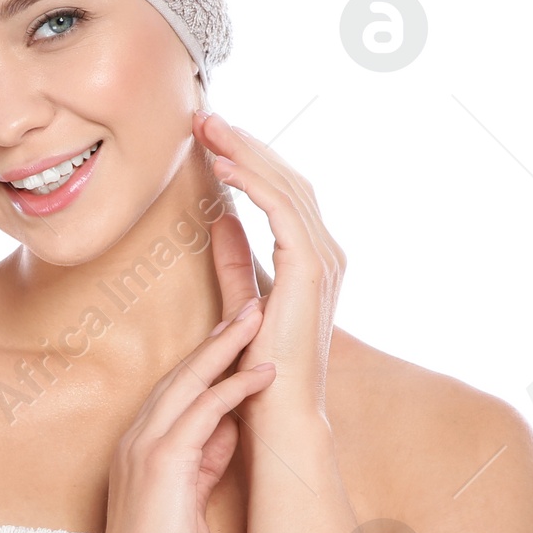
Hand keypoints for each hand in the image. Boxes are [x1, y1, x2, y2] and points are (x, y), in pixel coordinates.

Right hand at [82, 300, 273, 532]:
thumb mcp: (189, 501)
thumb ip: (204, 461)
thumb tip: (231, 430)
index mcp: (141, 447)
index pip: (178, 391)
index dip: (208, 360)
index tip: (238, 333)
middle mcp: (137, 438)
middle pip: (182, 373)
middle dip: (219, 337)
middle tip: (252, 305)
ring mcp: (145, 447)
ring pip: (190, 381)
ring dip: (228, 347)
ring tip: (261, 317)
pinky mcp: (162, 463)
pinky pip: (203, 411)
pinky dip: (235, 387)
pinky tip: (263, 372)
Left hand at [194, 109, 344, 424]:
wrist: (281, 414)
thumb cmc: (261, 371)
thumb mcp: (241, 303)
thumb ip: (234, 262)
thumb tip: (219, 218)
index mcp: (314, 260)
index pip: (284, 192)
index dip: (250, 160)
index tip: (211, 138)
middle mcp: (327, 253)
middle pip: (287, 179)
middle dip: (245, 144)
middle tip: (205, 118)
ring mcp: (324, 260)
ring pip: (285, 186)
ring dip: (244, 152)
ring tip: (207, 129)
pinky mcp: (311, 270)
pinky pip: (281, 210)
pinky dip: (252, 183)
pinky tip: (221, 167)